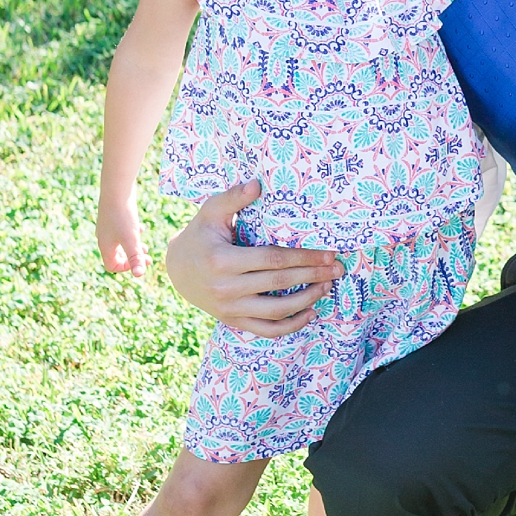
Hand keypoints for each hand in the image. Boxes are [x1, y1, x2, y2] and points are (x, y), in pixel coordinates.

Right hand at [98, 190, 147, 275]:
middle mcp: (104, 238)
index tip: (139, 262)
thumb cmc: (123, 216)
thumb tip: (139, 275)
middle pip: (117, 256)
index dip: (126, 268)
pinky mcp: (113, 217)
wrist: (116, 189)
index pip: (111, 266)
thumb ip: (135, 257)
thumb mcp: (132, 239)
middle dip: (133, 258)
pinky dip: (132, 233)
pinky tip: (141, 227)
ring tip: (145, 246)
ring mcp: (107, 227)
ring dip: (134, 247)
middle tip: (148, 257)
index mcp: (105, 246)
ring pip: (120, 243)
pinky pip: (122, 231)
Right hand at [164, 180, 342, 336]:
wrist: (177, 270)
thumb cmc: (200, 235)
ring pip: (276, 311)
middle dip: (313, 276)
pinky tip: (311, 312)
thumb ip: (233, 197)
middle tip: (338, 268)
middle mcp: (225, 288)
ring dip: (307, 301)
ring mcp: (229, 309)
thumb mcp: (210, 212)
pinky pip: (267, 330)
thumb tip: (257, 184)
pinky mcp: (232, 321)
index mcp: (221, 260)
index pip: (273, 260)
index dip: (304, 257)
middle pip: (279, 284)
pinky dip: (291, 326)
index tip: (328, 253)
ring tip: (327, 286)